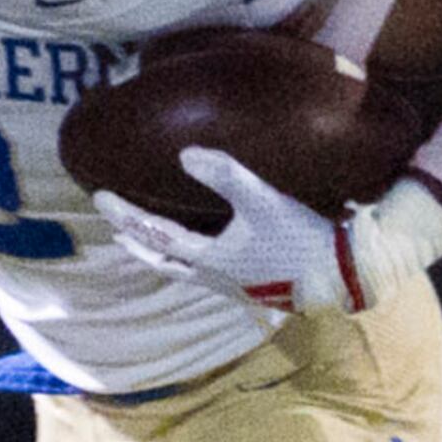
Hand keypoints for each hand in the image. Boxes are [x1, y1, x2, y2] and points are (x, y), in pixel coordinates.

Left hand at [99, 141, 412, 316]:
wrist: (341, 277)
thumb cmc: (300, 239)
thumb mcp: (262, 200)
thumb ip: (225, 174)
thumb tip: (184, 154)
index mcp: (209, 258)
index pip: (154, 235)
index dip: (125, 215)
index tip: (100, 198)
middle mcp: (215, 278)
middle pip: (164, 262)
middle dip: (137, 244)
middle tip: (116, 231)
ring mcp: (235, 286)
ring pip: (186, 271)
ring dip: (164, 255)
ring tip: (152, 243)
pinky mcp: (256, 287)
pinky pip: (211, 272)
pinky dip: (194, 260)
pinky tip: (209, 250)